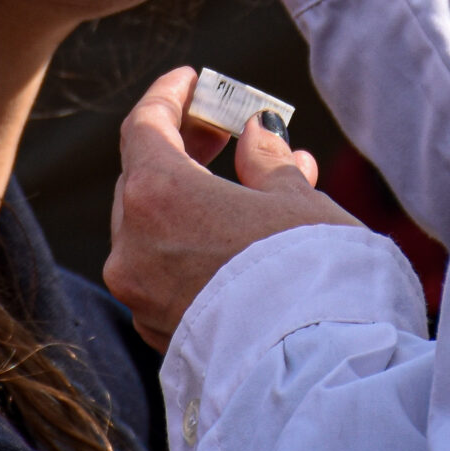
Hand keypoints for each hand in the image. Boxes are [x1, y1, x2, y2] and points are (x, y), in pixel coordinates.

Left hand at [104, 67, 360, 350]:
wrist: (317, 370)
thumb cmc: (310, 270)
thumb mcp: (295, 198)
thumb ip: (266, 160)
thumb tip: (254, 136)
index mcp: (156, 196)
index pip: (143, 126)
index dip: (170, 96)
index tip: (194, 80)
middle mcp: (132, 247)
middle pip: (144, 178)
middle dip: (187, 150)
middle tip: (228, 132)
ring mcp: (141, 297)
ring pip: (157, 231)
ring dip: (199, 201)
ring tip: (264, 184)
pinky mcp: (161, 334)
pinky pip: (168, 273)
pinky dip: (197, 246)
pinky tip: (247, 238)